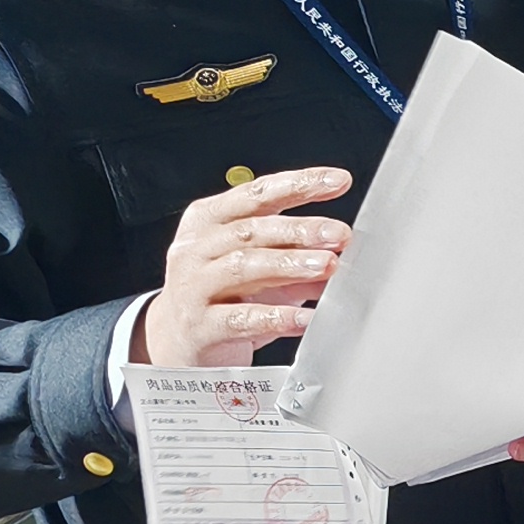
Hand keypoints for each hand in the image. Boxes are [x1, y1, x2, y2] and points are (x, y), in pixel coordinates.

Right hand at [140, 166, 352, 367]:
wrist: (178, 342)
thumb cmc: (224, 295)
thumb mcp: (263, 267)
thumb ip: (300, 256)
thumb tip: (345, 251)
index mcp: (209, 220)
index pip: (256, 193)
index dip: (298, 185)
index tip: (338, 180)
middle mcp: (196, 248)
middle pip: (251, 230)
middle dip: (300, 229)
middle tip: (339, 233)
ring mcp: (193, 286)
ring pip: (243, 267)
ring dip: (290, 264)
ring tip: (328, 265)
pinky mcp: (200, 325)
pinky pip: (241, 318)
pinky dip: (277, 316)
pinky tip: (306, 317)